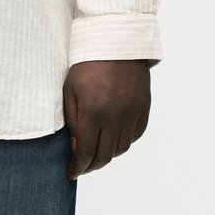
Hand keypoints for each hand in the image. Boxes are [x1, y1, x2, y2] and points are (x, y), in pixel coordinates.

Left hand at [62, 59, 150, 181]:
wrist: (116, 41)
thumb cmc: (87, 62)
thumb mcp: (70, 89)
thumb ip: (73, 121)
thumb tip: (76, 147)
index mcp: (94, 111)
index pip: (86, 151)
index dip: (78, 167)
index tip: (71, 173)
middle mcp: (116, 116)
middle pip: (105, 155)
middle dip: (91, 165)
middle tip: (82, 166)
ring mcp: (132, 113)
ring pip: (121, 149)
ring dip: (107, 154)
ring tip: (96, 152)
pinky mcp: (143, 108)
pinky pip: (134, 136)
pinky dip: (123, 142)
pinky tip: (113, 138)